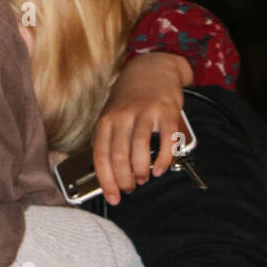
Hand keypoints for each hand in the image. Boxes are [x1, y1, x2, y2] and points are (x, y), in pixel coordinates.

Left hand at [92, 52, 191, 204]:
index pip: (100, 157)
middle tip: (130, 187)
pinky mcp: (166, 111)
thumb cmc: (129, 99)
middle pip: (118, 157)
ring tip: (144, 178)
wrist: (152, 69)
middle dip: (124, 180)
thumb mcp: (112, 116)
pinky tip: (160, 168)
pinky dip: (163, 159)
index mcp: (105, 120)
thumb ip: (110, 141)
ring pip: (139, 151)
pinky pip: (165, 141)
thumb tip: (111, 175)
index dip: (106, 181)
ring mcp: (144, 113)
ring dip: (141, 172)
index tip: (113, 197)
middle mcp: (122, 116)